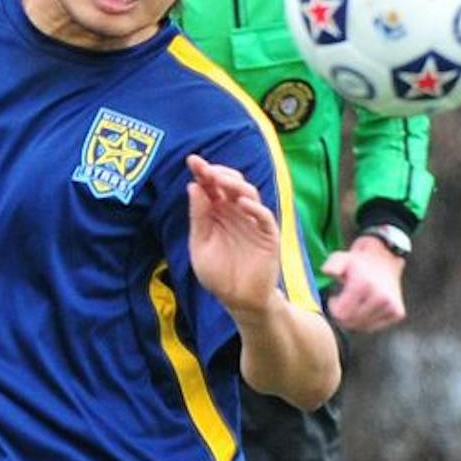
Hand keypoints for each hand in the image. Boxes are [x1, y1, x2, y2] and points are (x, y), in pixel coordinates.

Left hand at [186, 154, 281, 315]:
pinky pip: (264, 216)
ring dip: (234, 184)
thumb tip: (193, 186)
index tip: (192, 160)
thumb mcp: (200, 246)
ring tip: (220, 180)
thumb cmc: (218, 275)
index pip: (211, 186)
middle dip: (218, 173)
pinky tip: (242, 203)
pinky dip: (255, 208)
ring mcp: (253, 222)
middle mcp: (236, 212)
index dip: (203, 172)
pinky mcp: (268, 235)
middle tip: (205, 169)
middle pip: (230, 184)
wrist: (238, 301)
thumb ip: (198, 218)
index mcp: (217, 213)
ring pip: (248, 193)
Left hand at [323, 236, 406, 331]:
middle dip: (343, 315)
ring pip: (363, 327)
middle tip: (344, 302)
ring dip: (355, 318)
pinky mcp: (398, 312)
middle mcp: (380, 297)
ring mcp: (391, 306)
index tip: (335, 298)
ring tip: (356, 302)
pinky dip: (368, 321)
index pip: (341, 314)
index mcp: (363, 285)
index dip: (333, 308)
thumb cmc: (358, 262)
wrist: (386, 258)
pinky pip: (374, 327)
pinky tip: (367, 307)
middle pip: (351, 323)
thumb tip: (327, 272)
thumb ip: (331, 265)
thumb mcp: (341, 259)